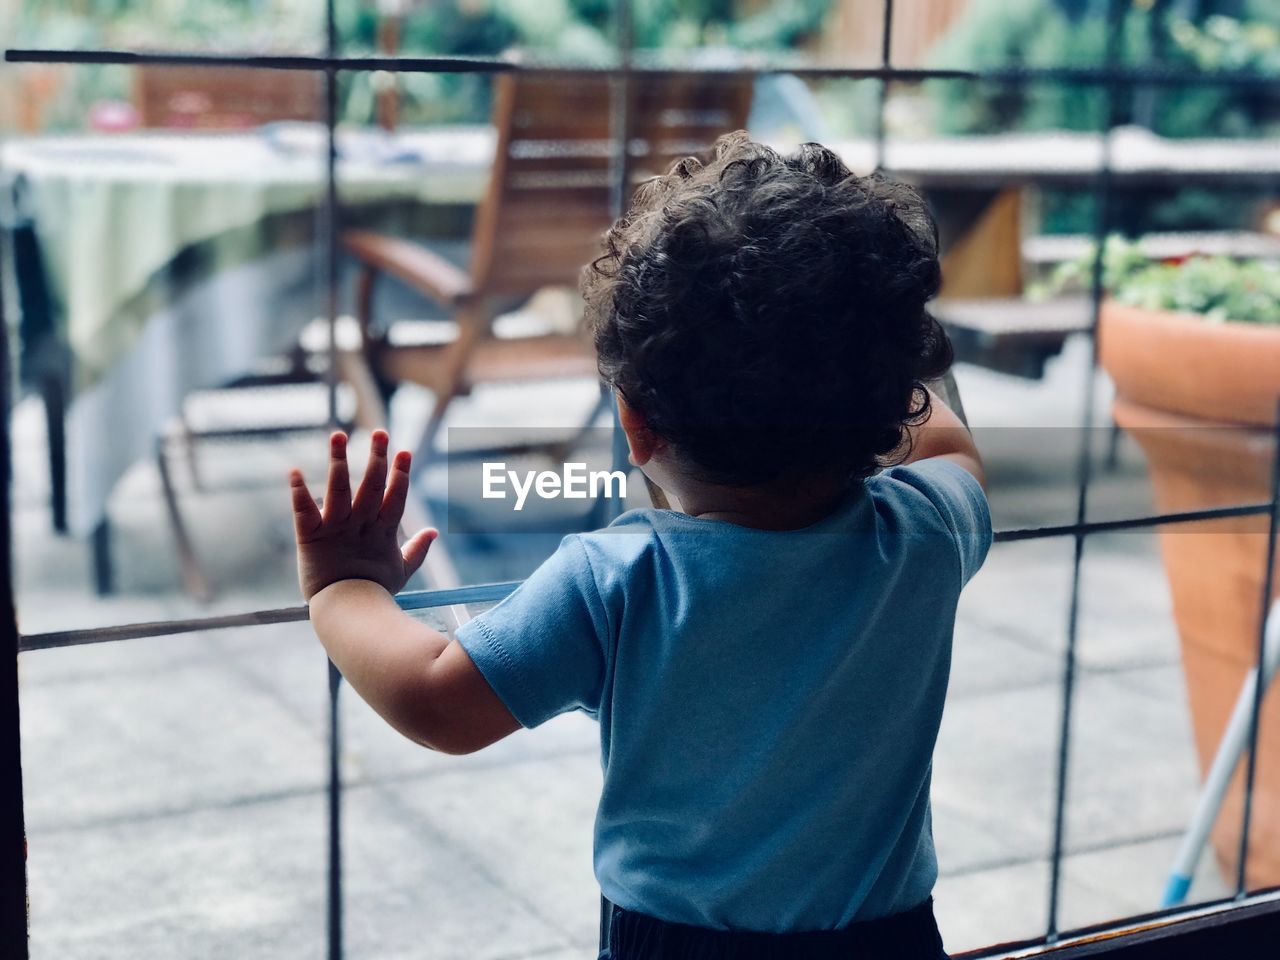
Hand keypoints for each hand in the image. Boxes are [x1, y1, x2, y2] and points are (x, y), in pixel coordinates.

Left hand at [290, 430, 437, 601]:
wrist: (348, 614)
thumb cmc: (374, 593)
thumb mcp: (401, 571)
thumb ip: (417, 550)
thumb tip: (434, 533)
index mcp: (383, 532)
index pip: (395, 497)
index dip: (400, 474)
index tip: (404, 451)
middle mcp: (361, 526)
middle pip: (371, 486)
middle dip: (376, 458)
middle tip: (379, 432)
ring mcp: (336, 530)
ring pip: (339, 490)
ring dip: (338, 461)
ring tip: (337, 435)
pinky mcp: (311, 537)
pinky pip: (304, 511)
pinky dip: (298, 492)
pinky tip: (294, 471)